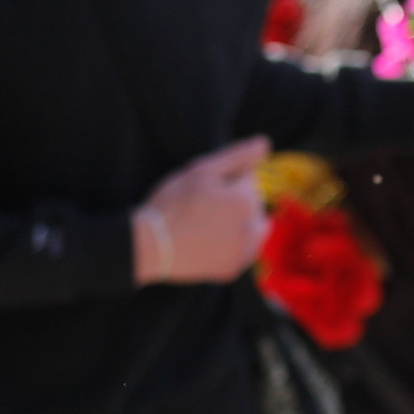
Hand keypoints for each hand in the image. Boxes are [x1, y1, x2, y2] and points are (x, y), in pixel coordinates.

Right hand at [133, 137, 269, 284]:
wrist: (148, 247)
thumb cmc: (172, 204)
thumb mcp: (201, 171)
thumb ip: (237, 156)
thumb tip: (265, 143)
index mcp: (247, 200)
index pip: (248, 179)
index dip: (223, 180)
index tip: (202, 190)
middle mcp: (253, 228)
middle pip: (251, 203)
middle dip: (233, 200)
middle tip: (199, 209)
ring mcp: (244, 252)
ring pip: (251, 227)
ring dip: (237, 222)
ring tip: (205, 224)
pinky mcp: (232, 270)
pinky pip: (240, 251)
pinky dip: (229, 246)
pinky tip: (206, 242)